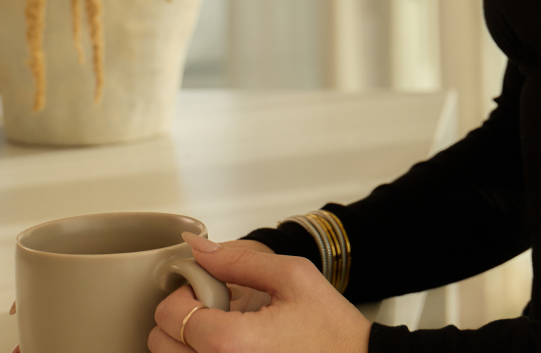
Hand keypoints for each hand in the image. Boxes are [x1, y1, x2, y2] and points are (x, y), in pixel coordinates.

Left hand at [149, 233, 369, 352]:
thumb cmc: (330, 329)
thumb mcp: (294, 277)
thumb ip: (240, 260)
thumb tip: (199, 249)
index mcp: (232, 343)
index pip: (169, 315)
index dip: (186, 293)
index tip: (209, 289)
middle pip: (159, 345)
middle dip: (182, 319)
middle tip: (216, 309)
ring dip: (186, 343)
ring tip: (223, 331)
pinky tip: (229, 348)